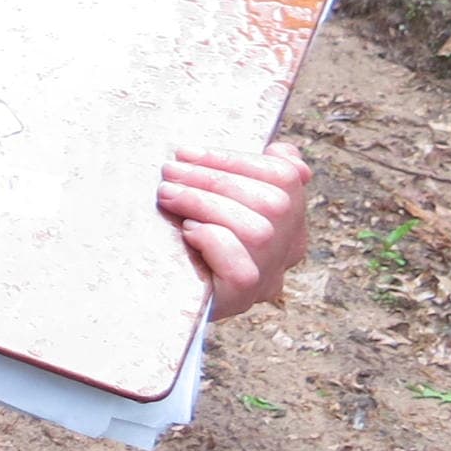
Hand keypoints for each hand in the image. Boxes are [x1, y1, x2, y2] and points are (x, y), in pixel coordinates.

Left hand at [157, 140, 310, 318]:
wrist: (160, 291)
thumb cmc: (188, 234)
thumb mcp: (216, 198)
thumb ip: (248, 174)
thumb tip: (283, 152)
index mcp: (289, 218)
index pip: (285, 178)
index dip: (236, 159)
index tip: (187, 152)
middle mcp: (287, 250)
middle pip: (273, 203)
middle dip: (213, 178)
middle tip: (169, 172)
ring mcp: (267, 278)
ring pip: (257, 232)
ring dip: (204, 204)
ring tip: (167, 195)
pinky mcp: (241, 299)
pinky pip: (242, 269)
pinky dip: (214, 240)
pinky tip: (188, 231)